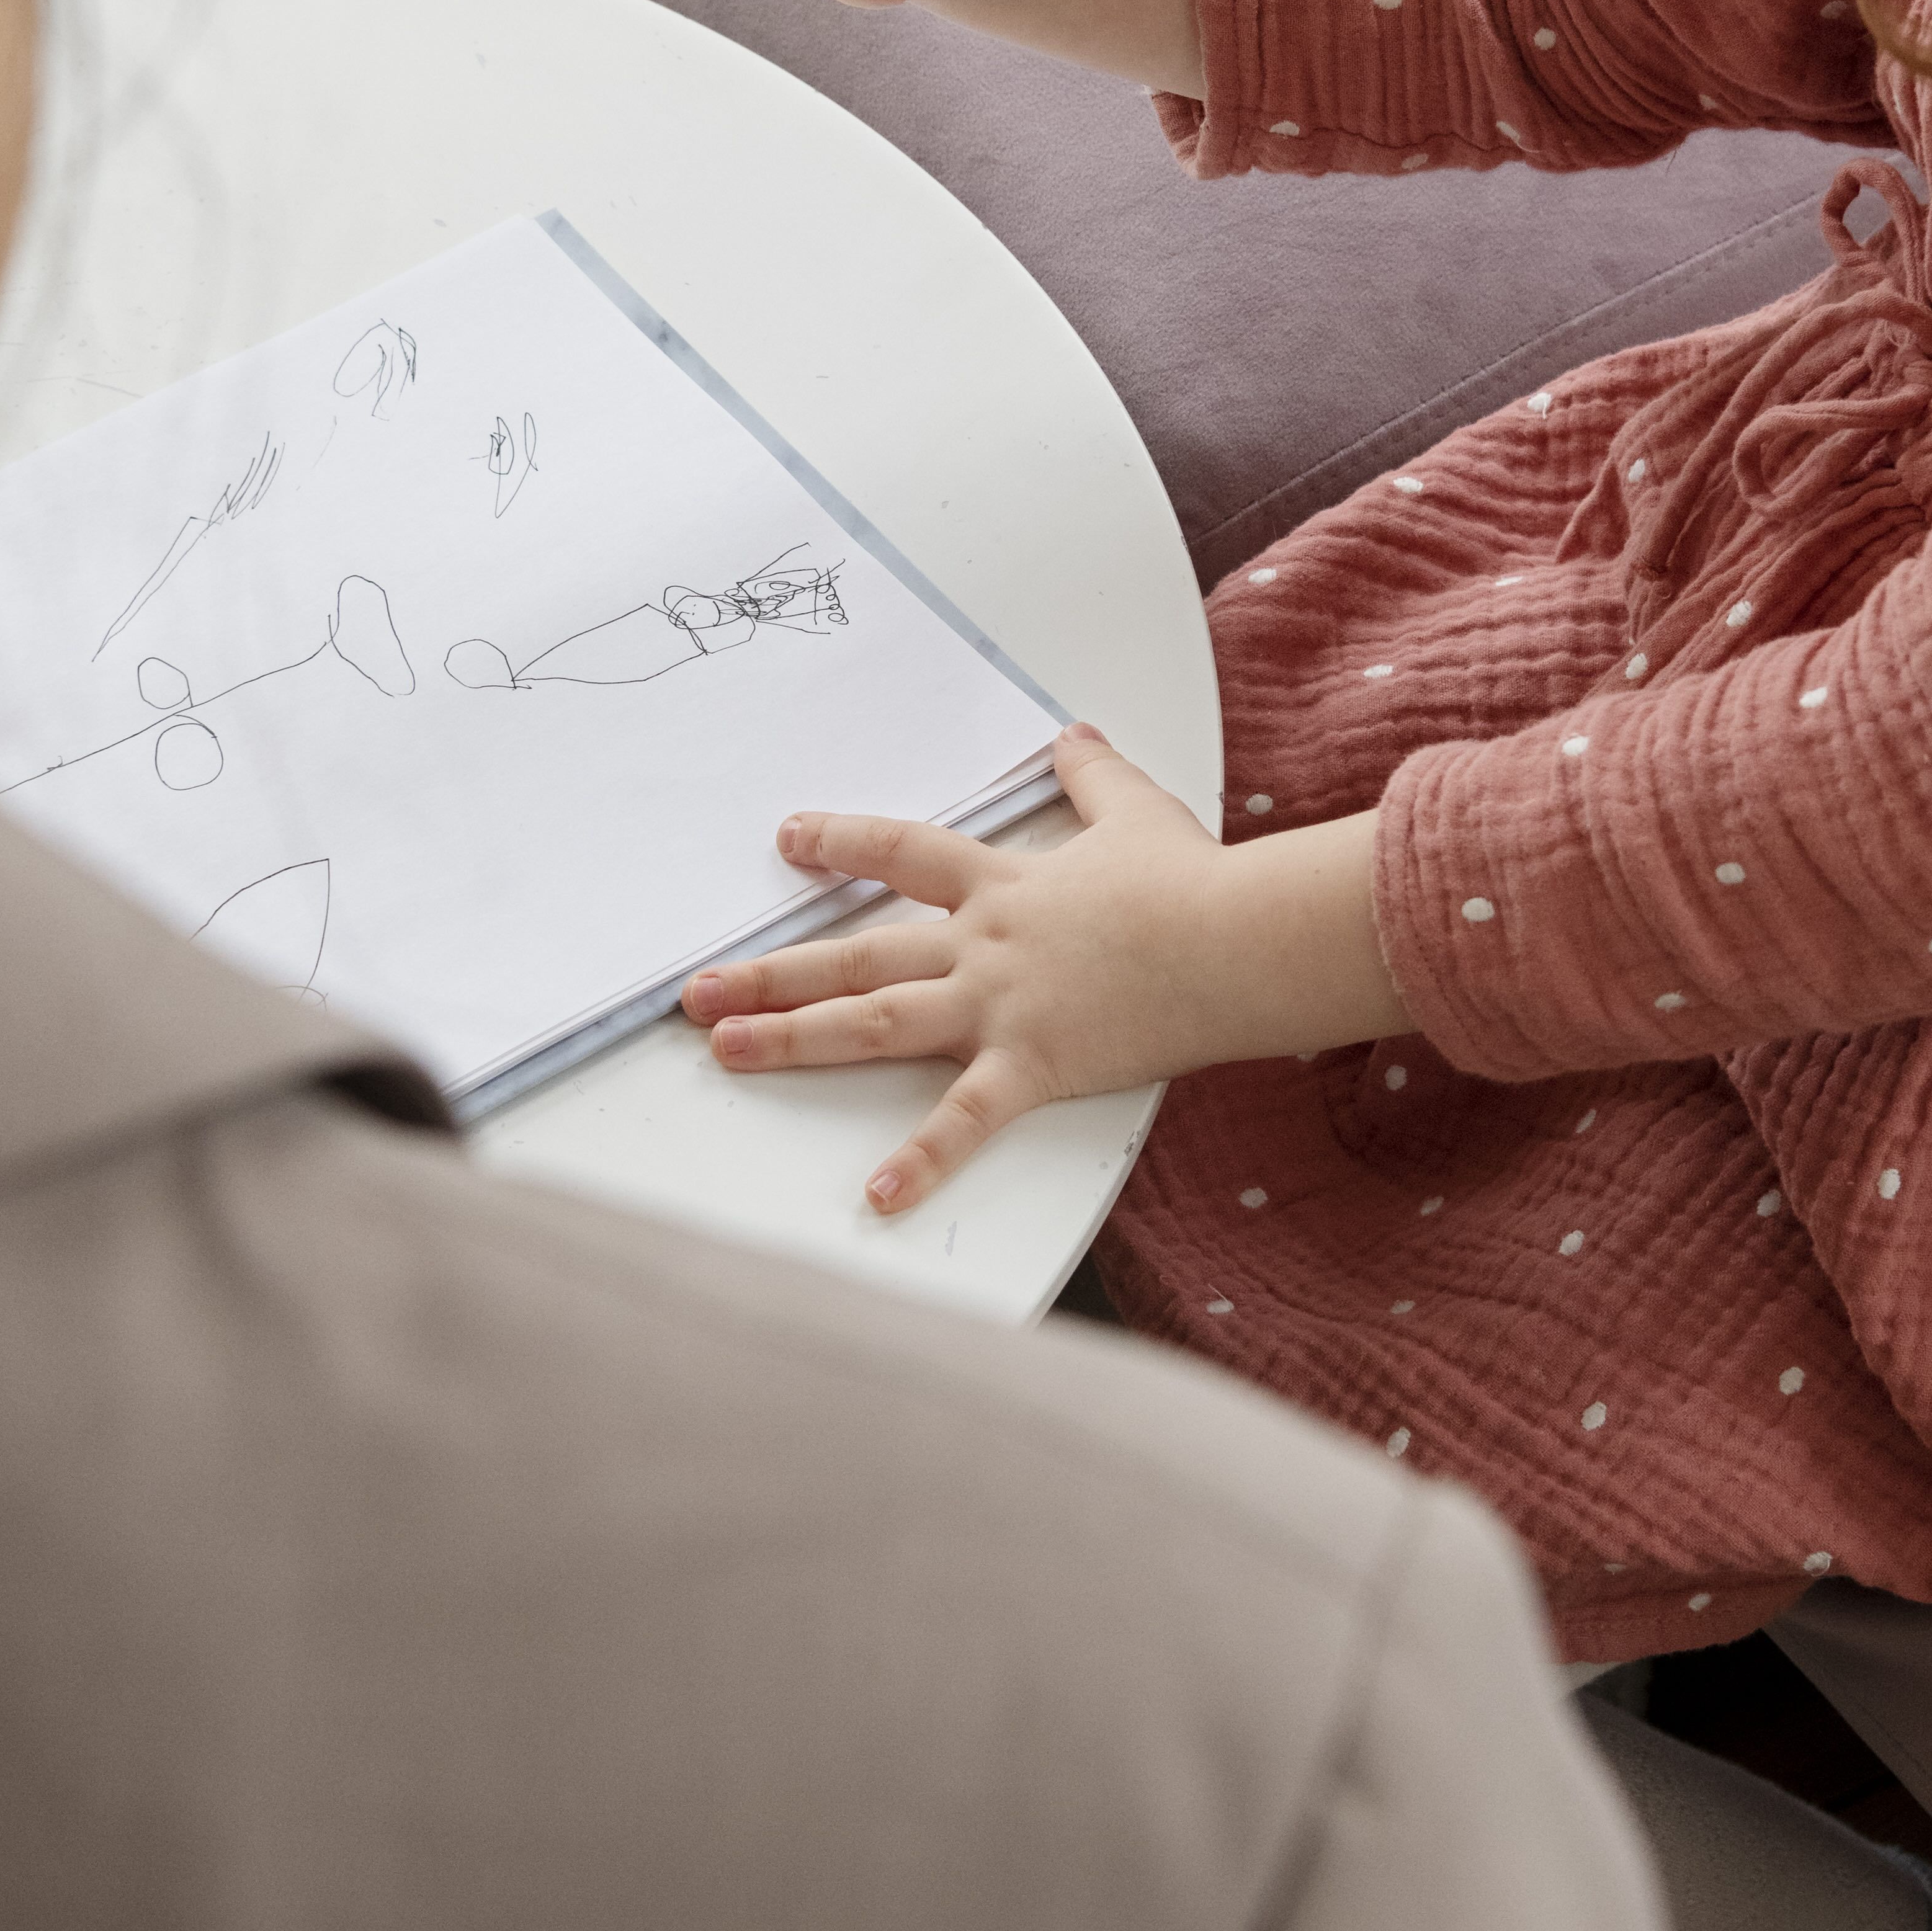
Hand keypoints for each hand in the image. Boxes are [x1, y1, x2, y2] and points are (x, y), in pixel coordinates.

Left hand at [682, 728, 1399, 1213]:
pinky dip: (922, 1161)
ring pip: (878, 1020)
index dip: (841, 843)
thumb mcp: (1137, 810)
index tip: (789, 839)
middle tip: (695, 991)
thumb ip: (1093, 774)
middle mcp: (983, 945)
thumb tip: (1073, 733)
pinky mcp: (1036, 1066)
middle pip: (858, 952)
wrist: (1236, 937)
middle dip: (771, 971)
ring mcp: (1001, 1006)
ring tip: (724, 1049)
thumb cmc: (1194, 880)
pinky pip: (967, 1120)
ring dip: (796, 1036)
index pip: (902, 854)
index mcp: (1004, 887)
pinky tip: (874, 1197)